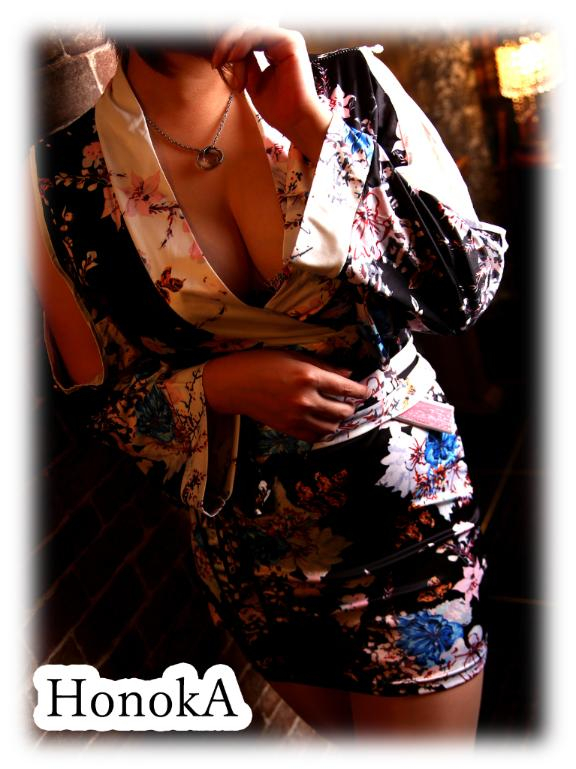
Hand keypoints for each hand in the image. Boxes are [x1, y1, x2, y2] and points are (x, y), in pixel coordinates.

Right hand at [203, 349, 368, 443]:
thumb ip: (323, 366)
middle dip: (350, 405)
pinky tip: (322, 422)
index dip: (360, 390)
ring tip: (336, 411)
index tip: (365, 390)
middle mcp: (306, 399)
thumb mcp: (294, 356)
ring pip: (332, 427)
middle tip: (349, 400)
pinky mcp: (288, 429)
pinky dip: (324, 431)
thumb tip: (348, 372)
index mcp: (308, 376)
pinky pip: (315, 436)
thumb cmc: (262, 363)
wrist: (234, 385)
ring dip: (338, 420)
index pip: (345, 387)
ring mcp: (297, 417)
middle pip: (342, 410)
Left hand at [211, 24, 331, 160]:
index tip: (216, 63)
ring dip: (233, 43)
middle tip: (216, 61)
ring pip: (251, 29)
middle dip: (227, 42)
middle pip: (248, 29)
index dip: (228, 46)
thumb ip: (244, 63)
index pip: (247, 37)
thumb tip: (230, 48)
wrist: (295, 121)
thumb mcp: (252, 82)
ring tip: (224, 60)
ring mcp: (287, 40)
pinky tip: (235, 56)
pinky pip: (260, 34)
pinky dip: (243, 43)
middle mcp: (282, 42)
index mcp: (274, 50)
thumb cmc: (278, 109)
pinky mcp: (291, 42)